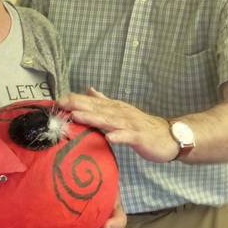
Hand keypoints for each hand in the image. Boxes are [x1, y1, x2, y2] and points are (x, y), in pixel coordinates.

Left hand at [59, 88, 177, 162]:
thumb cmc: (142, 126)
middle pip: (97, 108)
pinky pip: (128, 136)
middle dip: (78, 106)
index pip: (92, 102)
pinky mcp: (139, 137)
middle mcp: (120, 113)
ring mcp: (130, 125)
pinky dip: (118, 137)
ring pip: (109, 120)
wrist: (170, 137)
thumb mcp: (121, 111)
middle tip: (60, 104)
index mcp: (115, 108)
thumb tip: (89, 89)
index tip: (57, 100)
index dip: (75, 100)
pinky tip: (108, 138)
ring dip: (92, 118)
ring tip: (76, 116)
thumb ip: (104, 101)